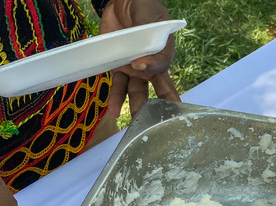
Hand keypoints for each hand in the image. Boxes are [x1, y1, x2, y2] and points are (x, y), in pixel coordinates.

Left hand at [99, 0, 180, 116]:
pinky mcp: (119, 69)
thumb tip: (142, 59)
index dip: (152, 67)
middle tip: (154, 121)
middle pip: (157, 87)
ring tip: (132, 123)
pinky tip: (112, 111)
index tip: (139, 66)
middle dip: (156, 105)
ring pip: (137, 91)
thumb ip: (149, 31)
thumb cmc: (142, 5)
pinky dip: (115, 99)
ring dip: (134, 107)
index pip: (162, 64)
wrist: (122, 3)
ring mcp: (135, 69)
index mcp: (164, 50)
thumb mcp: (148, 15)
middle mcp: (152, 64)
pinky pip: (118, 86)